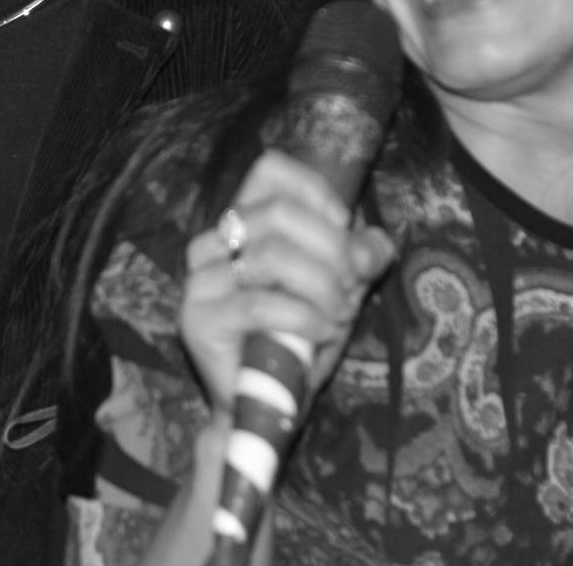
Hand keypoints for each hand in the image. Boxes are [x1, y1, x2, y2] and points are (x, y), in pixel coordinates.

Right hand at [179, 150, 395, 413]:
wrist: (268, 403)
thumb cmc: (302, 335)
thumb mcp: (342, 286)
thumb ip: (360, 258)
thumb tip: (374, 244)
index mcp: (245, 219)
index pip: (271, 170)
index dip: (316, 193)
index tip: (344, 230)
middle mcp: (215, 239)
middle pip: (280, 212)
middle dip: (331, 248)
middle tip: (352, 286)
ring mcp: (201, 277)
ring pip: (273, 254)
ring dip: (323, 287)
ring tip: (339, 316)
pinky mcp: (198, 318)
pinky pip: (260, 303)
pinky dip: (304, 317)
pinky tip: (321, 332)